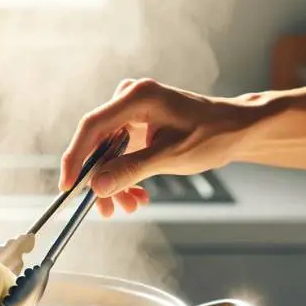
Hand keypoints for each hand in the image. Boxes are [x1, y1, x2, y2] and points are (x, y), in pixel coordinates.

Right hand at [60, 78, 249, 216]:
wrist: (236, 129)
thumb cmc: (212, 134)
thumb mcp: (170, 156)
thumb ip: (131, 170)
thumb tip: (98, 186)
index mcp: (137, 97)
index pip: (93, 126)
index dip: (76, 157)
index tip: (69, 185)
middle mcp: (130, 100)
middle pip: (97, 142)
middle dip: (101, 178)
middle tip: (105, 208)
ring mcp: (132, 113)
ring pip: (107, 152)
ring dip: (114, 181)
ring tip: (128, 206)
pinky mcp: (137, 127)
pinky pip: (119, 153)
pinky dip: (125, 175)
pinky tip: (137, 195)